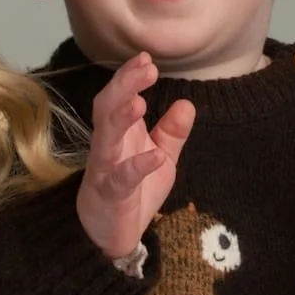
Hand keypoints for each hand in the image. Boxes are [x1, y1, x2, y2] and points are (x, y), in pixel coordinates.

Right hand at [76, 52, 195, 261]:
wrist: (110, 236)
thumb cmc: (133, 193)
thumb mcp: (160, 159)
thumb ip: (172, 133)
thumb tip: (188, 103)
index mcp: (120, 133)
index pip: (119, 97)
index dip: (129, 76)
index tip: (146, 57)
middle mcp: (108, 146)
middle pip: (106, 108)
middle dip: (123, 85)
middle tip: (145, 67)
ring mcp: (106, 170)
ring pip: (106, 138)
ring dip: (120, 118)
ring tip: (139, 100)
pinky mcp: (111, 196)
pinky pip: (122, 179)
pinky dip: (137, 167)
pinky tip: (154, 156)